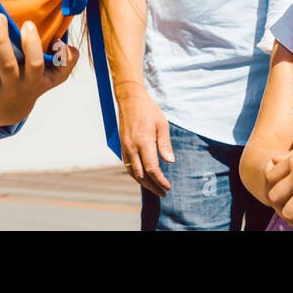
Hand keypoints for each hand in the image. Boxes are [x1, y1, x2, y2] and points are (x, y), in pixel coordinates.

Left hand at [0, 14, 78, 128]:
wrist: (8, 113)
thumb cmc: (33, 84)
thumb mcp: (54, 77)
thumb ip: (66, 61)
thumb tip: (67, 46)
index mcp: (32, 82)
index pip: (35, 65)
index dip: (32, 46)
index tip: (28, 24)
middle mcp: (11, 87)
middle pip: (5, 65)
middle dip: (0, 40)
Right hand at [114, 82, 173, 196]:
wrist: (130, 99)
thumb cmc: (149, 110)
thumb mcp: (162, 124)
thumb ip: (165, 144)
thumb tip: (170, 161)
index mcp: (144, 142)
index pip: (152, 169)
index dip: (160, 181)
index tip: (168, 187)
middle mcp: (132, 147)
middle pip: (142, 175)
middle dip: (153, 186)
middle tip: (163, 193)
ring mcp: (125, 147)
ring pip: (132, 172)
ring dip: (143, 183)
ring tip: (154, 189)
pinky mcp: (122, 145)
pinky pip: (127, 166)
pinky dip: (135, 175)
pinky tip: (143, 177)